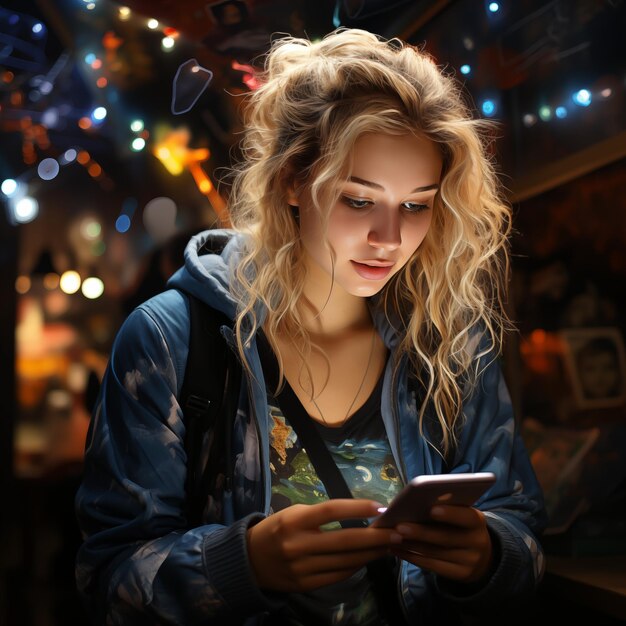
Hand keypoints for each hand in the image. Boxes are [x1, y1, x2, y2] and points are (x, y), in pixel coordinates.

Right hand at [247, 499, 401, 591]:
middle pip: (345, 540)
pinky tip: (369, 558)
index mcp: (294, 520)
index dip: (357, 508)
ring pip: (346, 561)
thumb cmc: (277, 529)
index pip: (331, 511)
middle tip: (398, 532)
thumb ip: (322, 515)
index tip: (380, 507)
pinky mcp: (306, 585)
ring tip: (390, 545)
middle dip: (375, 537)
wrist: (249, 560)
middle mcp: (298, 545)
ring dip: (371, 553)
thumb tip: (361, 514)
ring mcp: (302, 568)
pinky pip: (338, 576)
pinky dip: (357, 566)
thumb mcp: (294, 514)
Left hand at [390, 505, 492, 582]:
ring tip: (392, 537)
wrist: (480, 556)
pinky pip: (432, 566)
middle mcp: (477, 542)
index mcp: (477, 521)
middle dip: (420, 532)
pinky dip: (412, 557)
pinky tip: (397, 550)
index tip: (431, 509)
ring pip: (435, 553)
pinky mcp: (459, 575)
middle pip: (446, 538)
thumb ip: (446, 508)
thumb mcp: (460, 515)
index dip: (450, 514)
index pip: (466, 517)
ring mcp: (469, 562)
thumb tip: (416, 500)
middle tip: (399, 527)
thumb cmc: (461, 525)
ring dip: (410, 545)